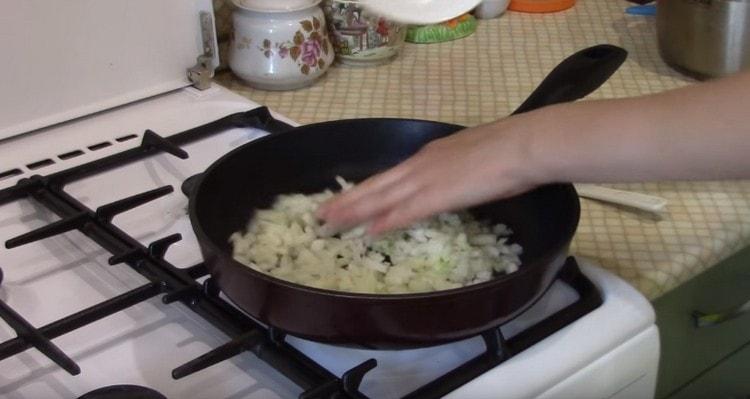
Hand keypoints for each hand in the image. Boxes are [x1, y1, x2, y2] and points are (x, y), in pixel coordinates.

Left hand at [316, 118, 545, 234]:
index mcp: (429, 156)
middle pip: (375, 186)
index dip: (365, 189)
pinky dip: (385, 222)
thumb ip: (455, 169)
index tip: (346, 198)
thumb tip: (453, 179)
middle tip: (321, 214)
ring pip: (381, 198)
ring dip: (354, 211)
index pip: (390, 176)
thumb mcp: (472, 156)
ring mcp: (426, 180)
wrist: (523, 145)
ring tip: (329, 222)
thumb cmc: (507, 150)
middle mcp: (420, 166)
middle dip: (347, 201)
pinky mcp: (438, 196)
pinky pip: (406, 212)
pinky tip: (368, 232)